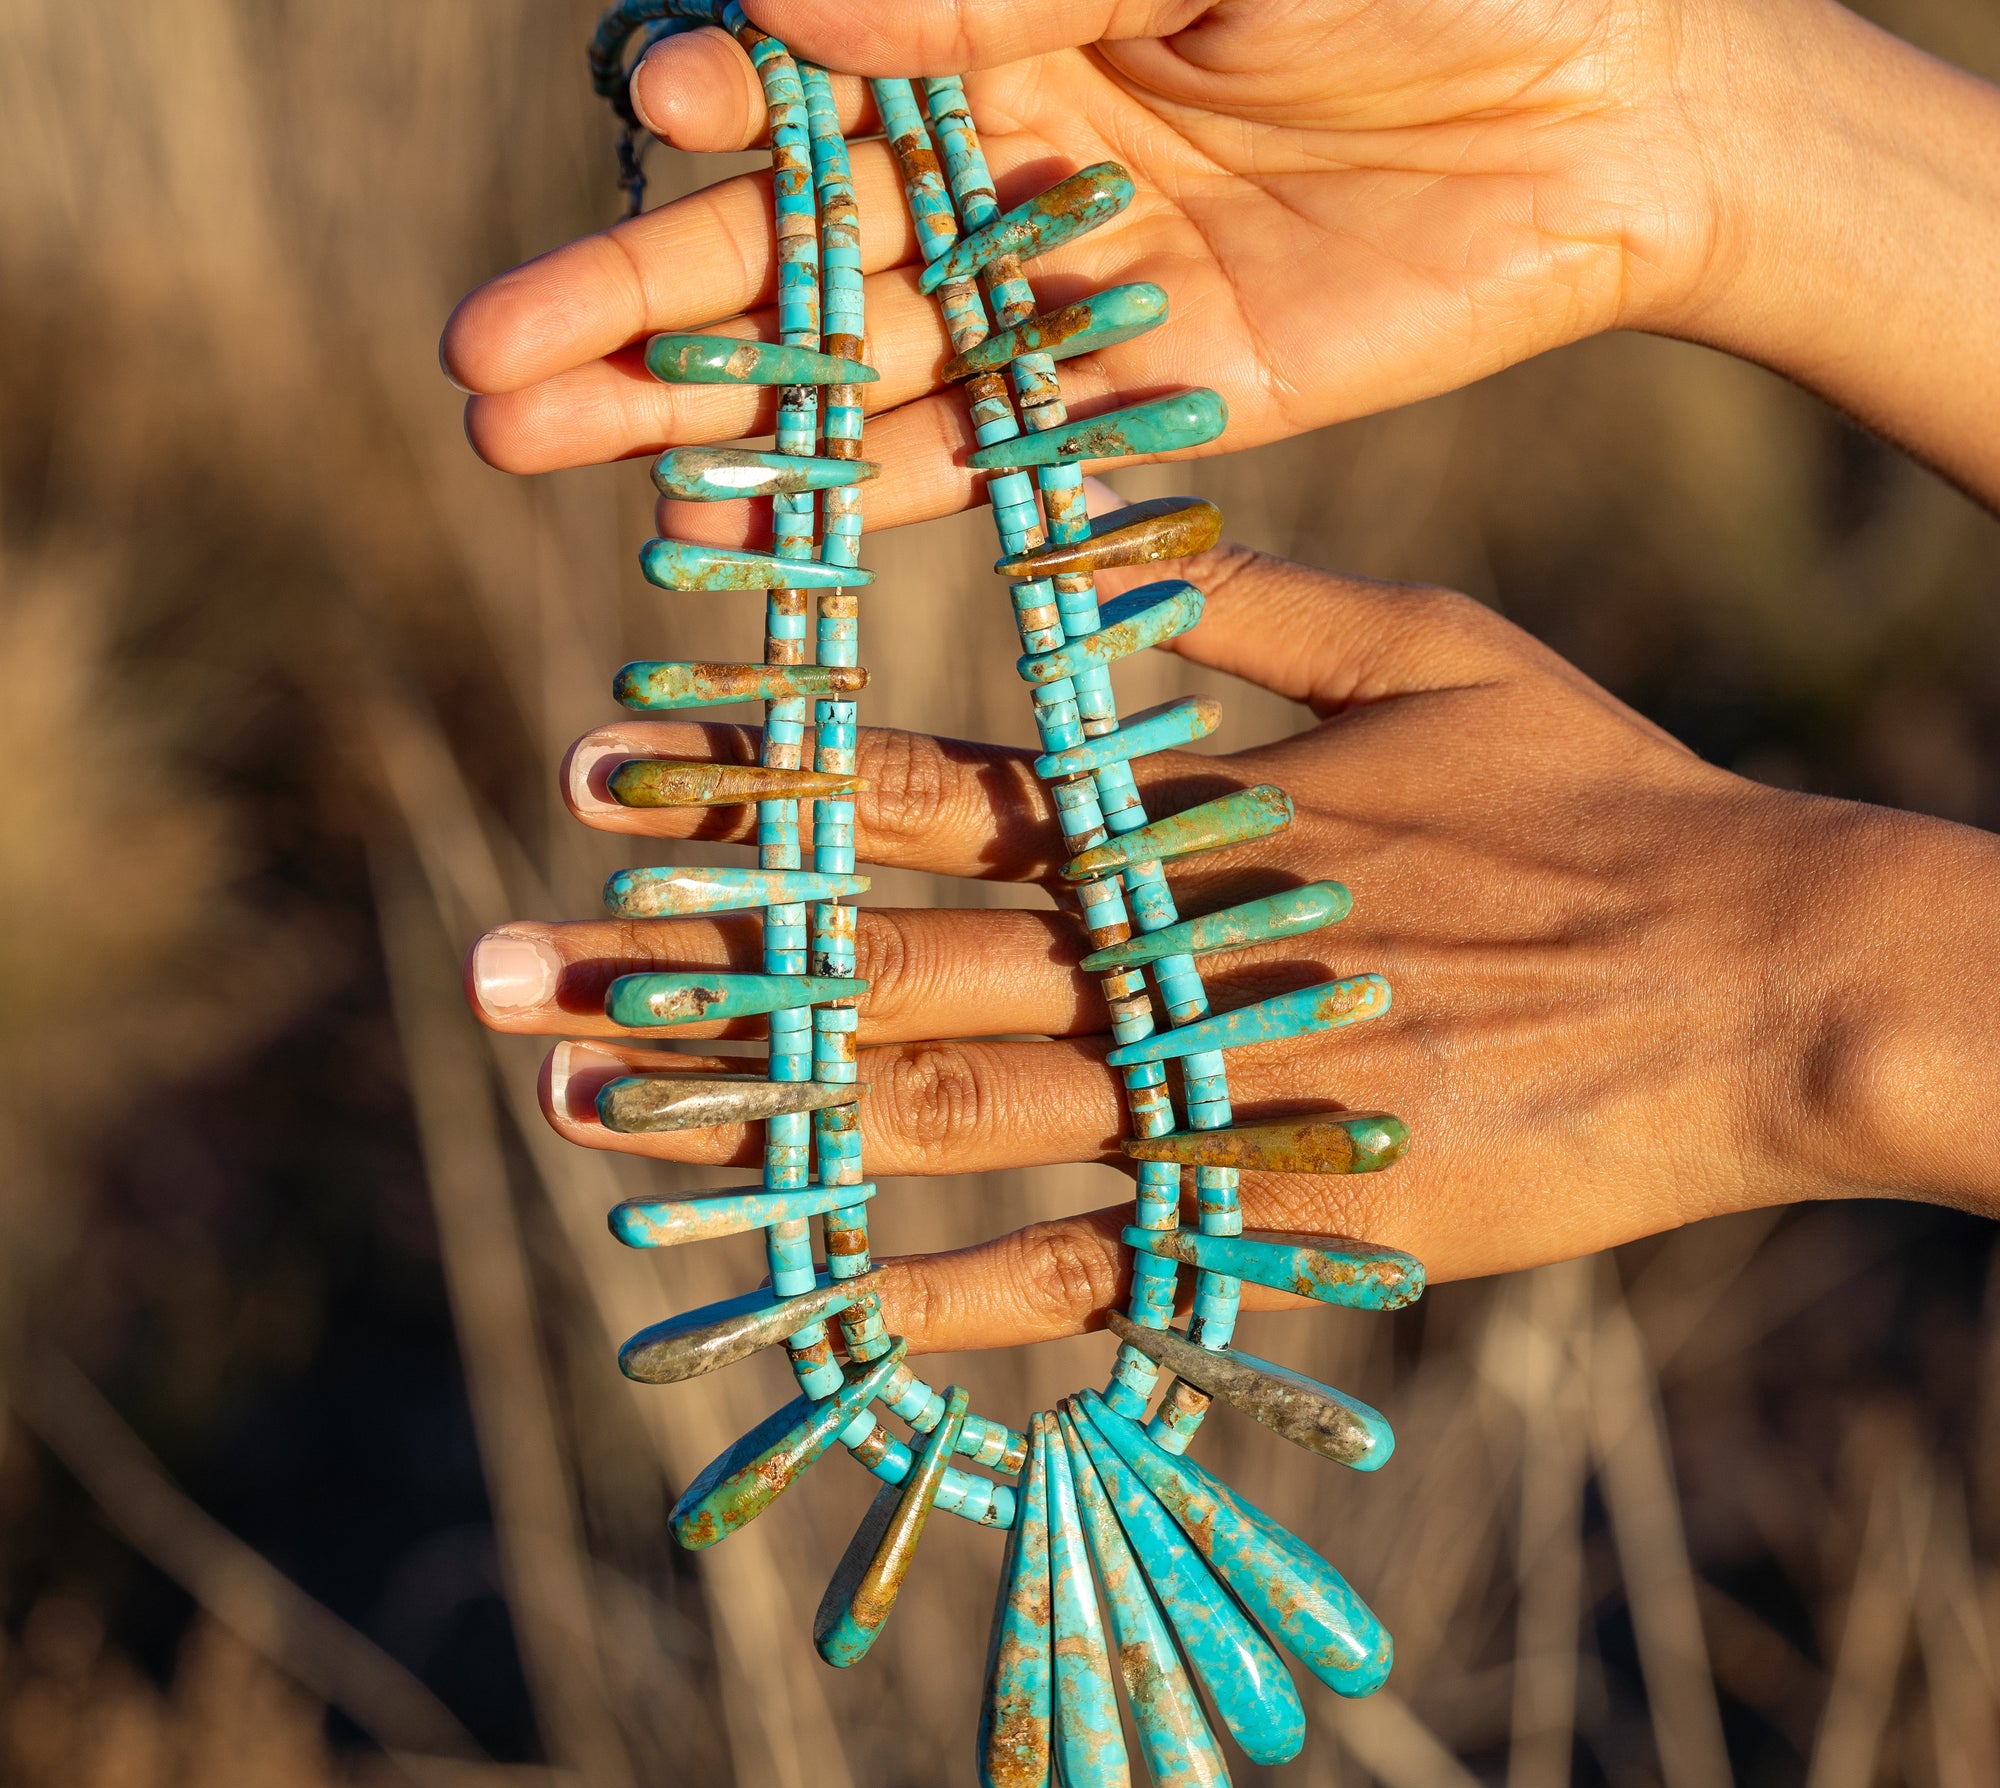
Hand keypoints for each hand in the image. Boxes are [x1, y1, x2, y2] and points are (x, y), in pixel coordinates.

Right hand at [441, 0, 1999, 533]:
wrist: (1616, 100)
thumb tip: (777, 8)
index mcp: (993, 10)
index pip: (795, 64)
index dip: (712, 94)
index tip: (659, 109)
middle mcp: (990, 150)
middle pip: (773, 236)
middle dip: (633, 295)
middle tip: (483, 361)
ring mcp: (1044, 287)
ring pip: (834, 361)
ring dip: (689, 413)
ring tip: (529, 445)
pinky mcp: (1118, 397)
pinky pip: (962, 454)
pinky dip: (847, 490)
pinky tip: (723, 523)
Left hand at [464, 549, 1999, 1352]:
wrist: (1756, 975)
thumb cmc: (1604, 800)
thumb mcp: (1433, 654)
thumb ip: (1259, 612)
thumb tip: (1118, 581)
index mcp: (1177, 805)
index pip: (919, 789)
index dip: (754, 786)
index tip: (606, 781)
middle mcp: (1154, 943)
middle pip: (875, 953)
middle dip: (683, 964)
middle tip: (506, 977)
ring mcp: (1198, 1086)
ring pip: (928, 1104)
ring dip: (751, 1117)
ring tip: (589, 1113)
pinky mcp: (1265, 1210)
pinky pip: (1067, 1260)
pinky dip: (932, 1288)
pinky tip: (803, 1309)